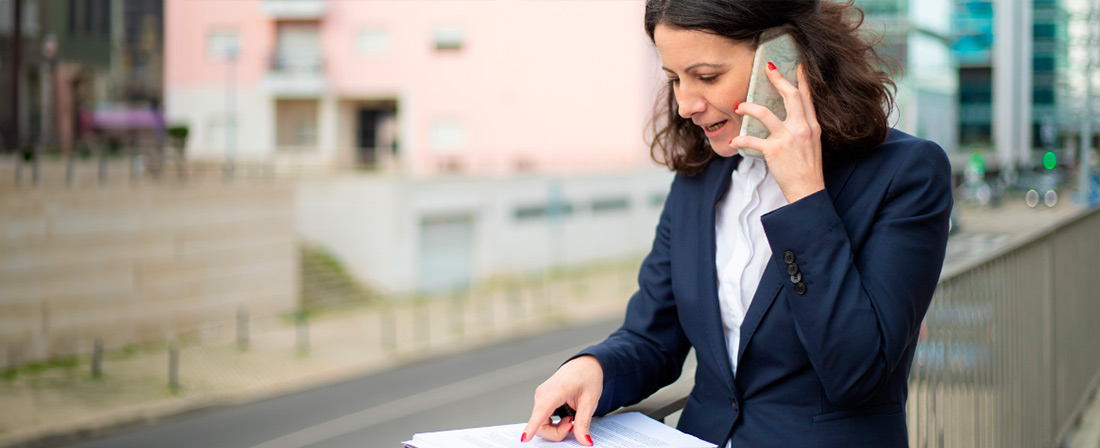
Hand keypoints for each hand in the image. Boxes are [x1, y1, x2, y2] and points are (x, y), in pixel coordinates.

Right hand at [521, 355, 603, 445]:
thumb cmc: (587, 378)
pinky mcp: (541, 399)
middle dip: (556, 433)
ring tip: (571, 420)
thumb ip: (584, 423)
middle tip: (572, 426)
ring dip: (556, 429)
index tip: (524, 439)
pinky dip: (553, 424)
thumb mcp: (590, 402)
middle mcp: (543, 394)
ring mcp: (540, 397)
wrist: (584, 365)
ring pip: (540, 424)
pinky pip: (542, 419)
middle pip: (540, 425)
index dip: (532, 427)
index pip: (541, 412)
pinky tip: (565, 417)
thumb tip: (585, 441)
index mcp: (555, 391)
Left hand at [730, 63, 824, 203]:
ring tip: (739, 106)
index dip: (802, 79)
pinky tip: (734, 140)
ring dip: (749, 107)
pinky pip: (752, 139)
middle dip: (778, 79)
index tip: (798, 65)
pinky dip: (740, 138)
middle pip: (790, 95)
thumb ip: (803, 128)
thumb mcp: (812, 144)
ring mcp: (788, 138)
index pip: (807, 97)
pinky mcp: (774, 150)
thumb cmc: (807, 169)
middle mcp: (802, 128)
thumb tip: (790, 118)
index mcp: (812, 125)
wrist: (807, 190)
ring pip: (765, 113)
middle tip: (767, 68)